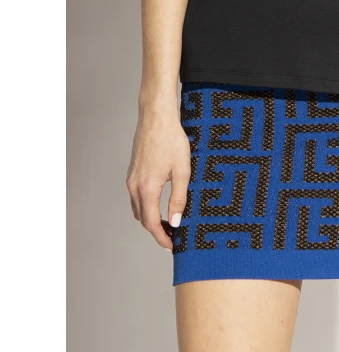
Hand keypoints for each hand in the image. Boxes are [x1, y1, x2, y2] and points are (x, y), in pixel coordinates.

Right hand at [126, 102, 190, 250]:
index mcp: (147, 188)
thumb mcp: (182, 170)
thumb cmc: (172, 139)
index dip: (162, 238)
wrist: (156, 117)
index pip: (151, 224)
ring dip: (150, 219)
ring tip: (169, 222)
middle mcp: (134, 186)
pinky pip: (136, 196)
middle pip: (143, 219)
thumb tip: (176, 222)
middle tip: (173, 237)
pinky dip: (146, 206)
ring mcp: (131, 178)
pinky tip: (159, 203)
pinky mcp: (133, 172)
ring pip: (138, 208)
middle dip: (157, 231)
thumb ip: (179, 198)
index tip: (172, 246)